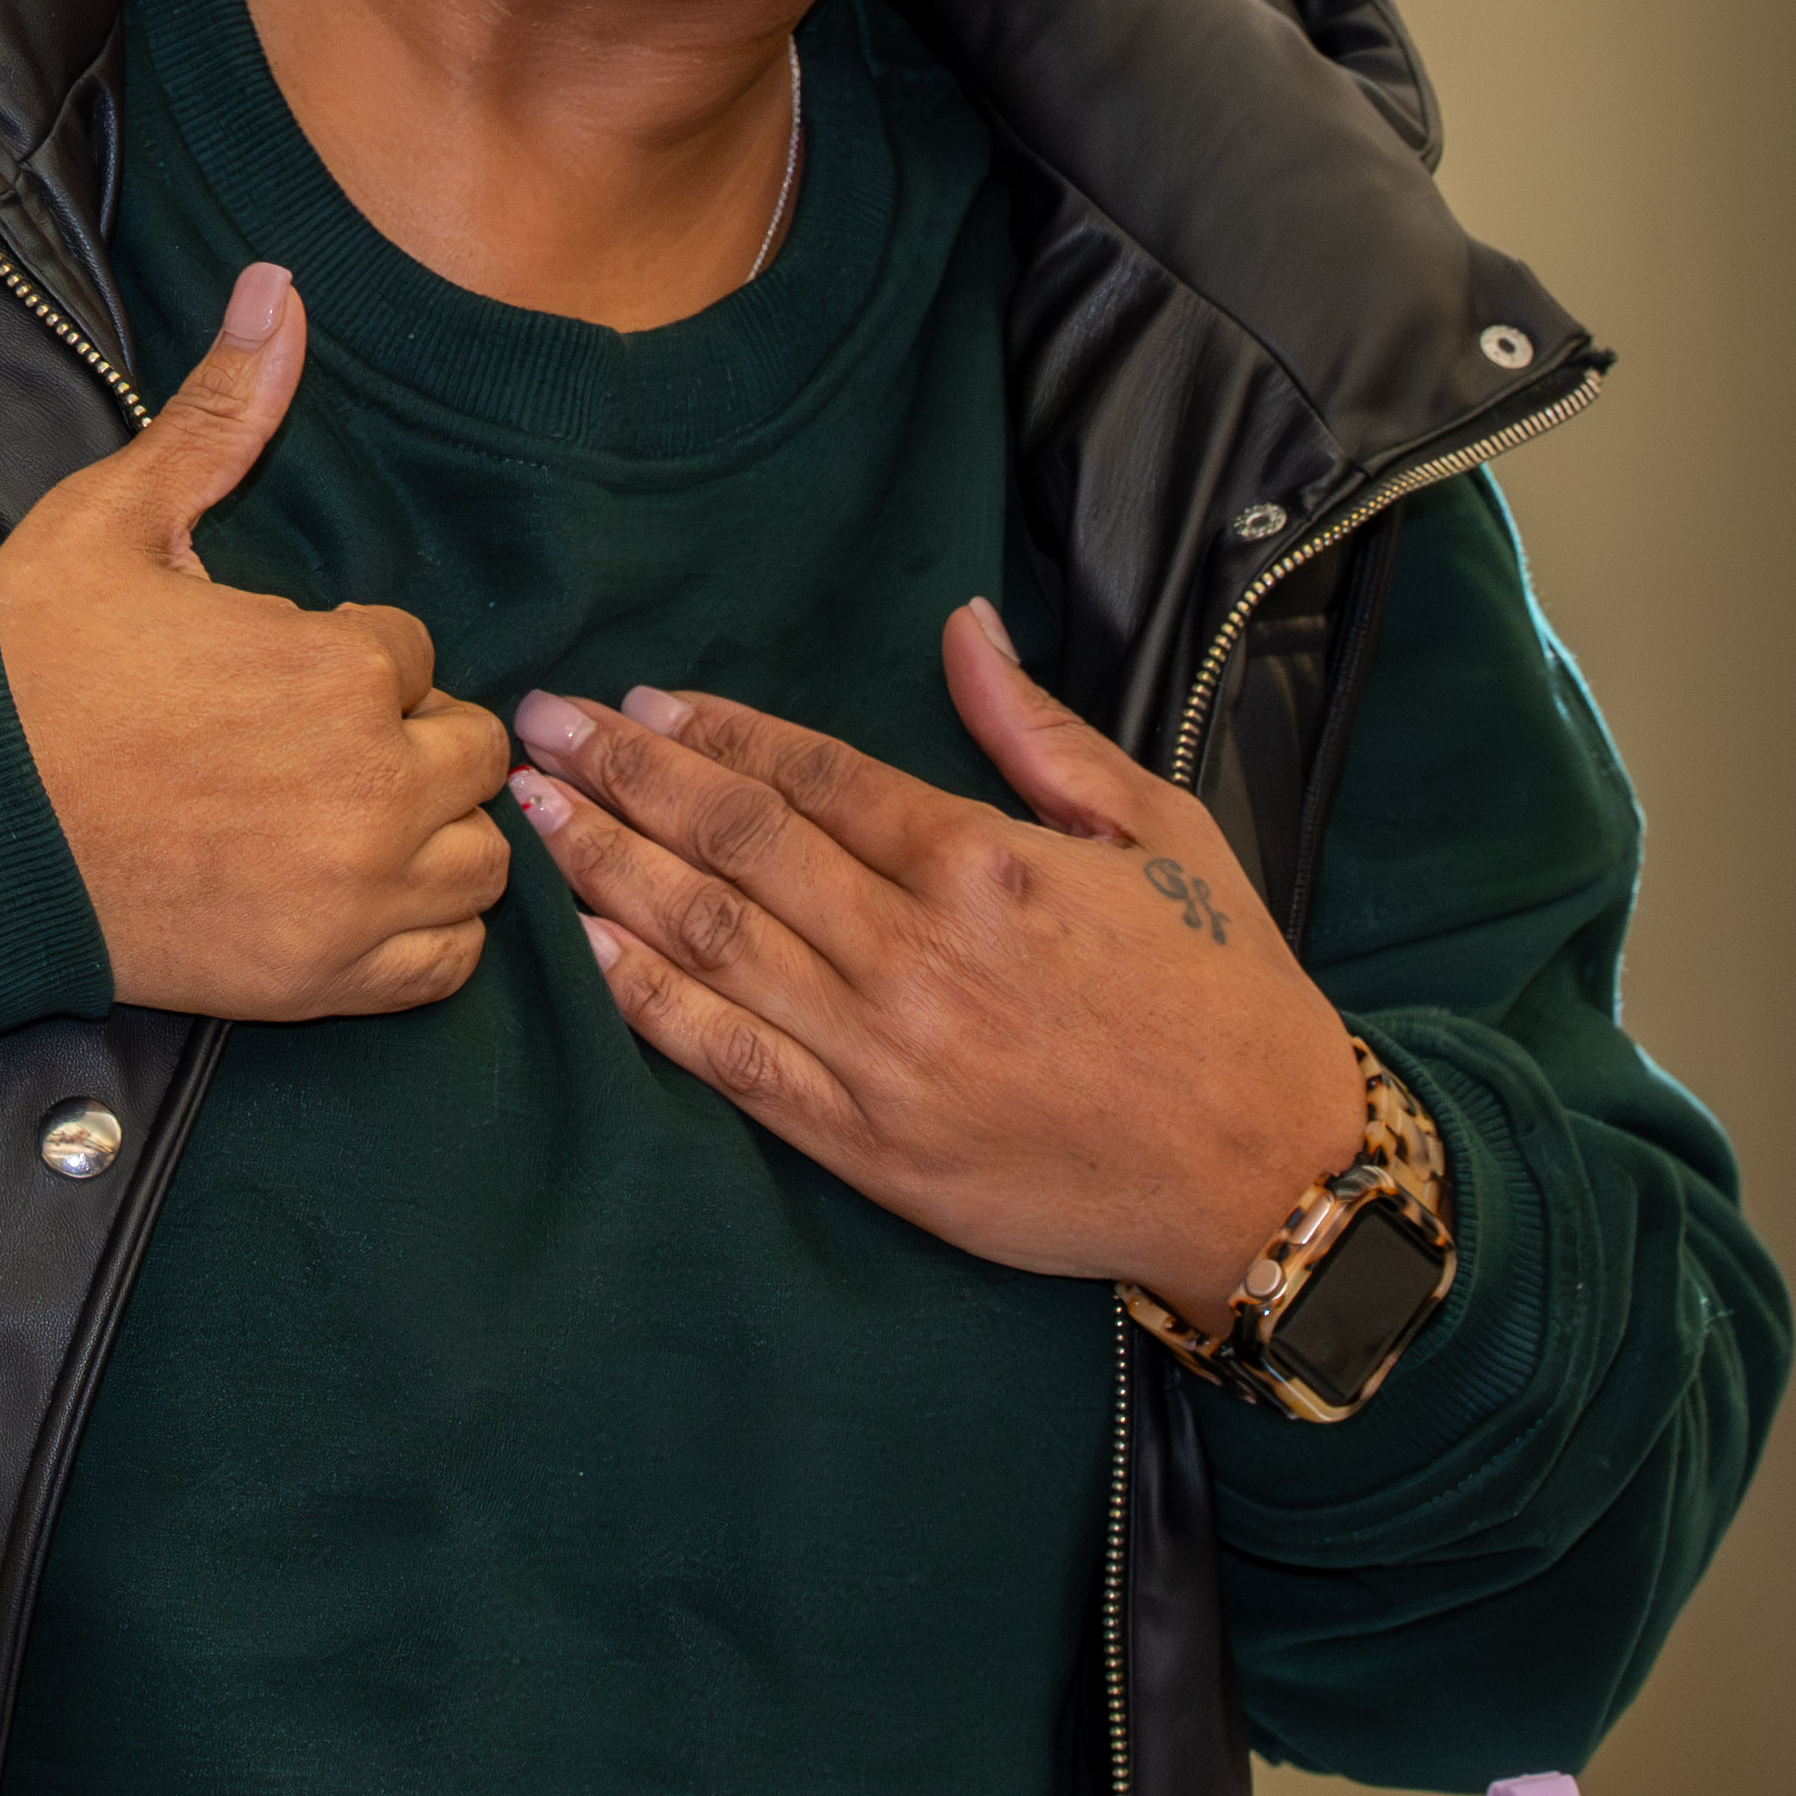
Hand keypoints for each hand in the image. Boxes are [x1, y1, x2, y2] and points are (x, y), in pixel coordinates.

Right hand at [0, 263, 508, 1019]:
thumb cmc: (25, 670)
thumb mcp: (117, 519)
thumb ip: (221, 416)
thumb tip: (278, 288)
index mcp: (344, 665)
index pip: (414, 653)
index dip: (348, 658)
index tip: (270, 676)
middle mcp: (376, 785)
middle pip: (467, 751)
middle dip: (401, 740)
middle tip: (300, 748)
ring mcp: (357, 896)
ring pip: (479, 859)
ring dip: (427, 834)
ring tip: (333, 820)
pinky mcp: (322, 983)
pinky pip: (444, 963)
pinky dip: (418, 935)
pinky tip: (347, 895)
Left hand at [504, 602, 1363, 1295]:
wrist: (1263, 1170)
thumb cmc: (1220, 988)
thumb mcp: (1154, 826)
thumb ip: (1036, 730)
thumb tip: (960, 626)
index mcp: (985, 860)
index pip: (811, 775)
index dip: (713, 732)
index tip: (638, 701)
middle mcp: (917, 951)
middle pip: (735, 842)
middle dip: (624, 776)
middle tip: (536, 728)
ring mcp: (883, 1055)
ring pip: (712, 942)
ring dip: (610, 869)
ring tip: (533, 815)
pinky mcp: (868, 1147)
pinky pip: (730, 1062)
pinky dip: (649, 1002)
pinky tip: (587, 950)